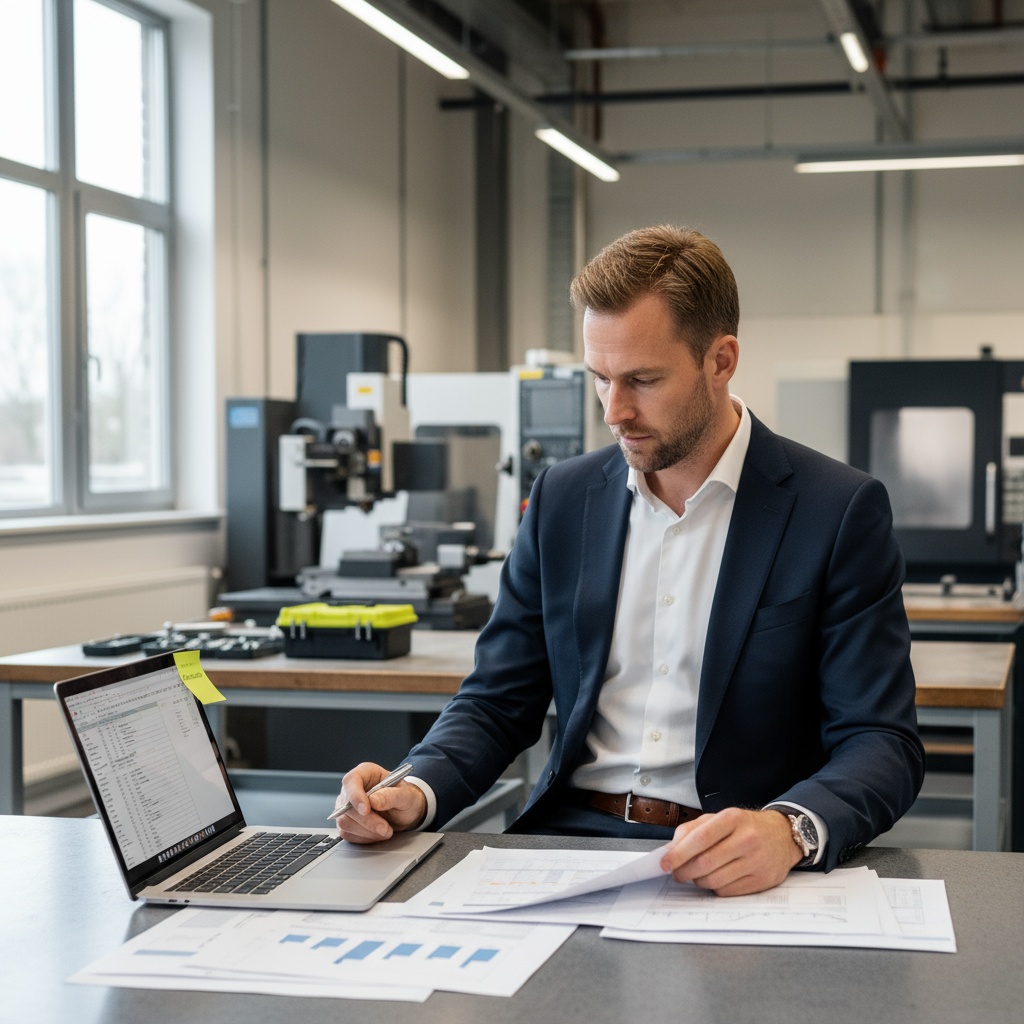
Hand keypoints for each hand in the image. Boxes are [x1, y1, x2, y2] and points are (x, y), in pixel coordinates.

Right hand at [335, 762, 427, 844]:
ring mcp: (347, 807)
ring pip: (345, 822)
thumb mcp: (406, 794)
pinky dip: (364, 838)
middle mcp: (353, 789)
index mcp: (366, 773)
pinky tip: (377, 833)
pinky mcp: (347, 823)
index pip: (351, 781)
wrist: (405, 812)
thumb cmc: (405, 798)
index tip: (366, 810)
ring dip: (367, 831)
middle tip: (385, 828)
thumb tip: (373, 800)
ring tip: (385, 830)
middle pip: (346, 806)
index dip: (355, 796)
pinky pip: (348, 834)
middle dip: (367, 821)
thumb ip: (391, 795)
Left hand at [659, 808, 801, 895]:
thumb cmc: (745, 827)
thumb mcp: (719, 818)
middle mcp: (747, 839)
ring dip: (698, 881)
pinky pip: (727, 892)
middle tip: (676, 873)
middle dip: (684, 871)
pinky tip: (715, 878)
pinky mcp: (762, 881)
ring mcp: (757, 861)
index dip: (679, 853)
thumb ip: (692, 830)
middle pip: (705, 862)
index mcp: (733, 818)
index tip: (664, 863)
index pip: (700, 838)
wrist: (782, 836)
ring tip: (696, 874)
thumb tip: (670, 850)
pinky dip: (714, 888)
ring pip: (714, 880)